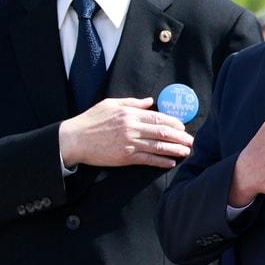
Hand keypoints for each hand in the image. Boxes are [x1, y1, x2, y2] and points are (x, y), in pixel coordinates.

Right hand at [57, 97, 193, 168]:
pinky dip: (161, 161)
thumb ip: (132, 103)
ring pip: (158, 146)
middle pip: (163, 132)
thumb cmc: (90, 120)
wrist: (73, 139)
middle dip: (180, 137)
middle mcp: (132, 128)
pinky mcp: (125, 157)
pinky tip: (170, 163)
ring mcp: (129, 143)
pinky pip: (147, 159)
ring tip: (186, 152)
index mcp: (130, 114)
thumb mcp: (110, 104)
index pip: (158, 118)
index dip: (174, 123)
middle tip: (191, 141)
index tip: (183, 127)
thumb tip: (150, 101)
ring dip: (175, 150)